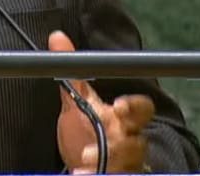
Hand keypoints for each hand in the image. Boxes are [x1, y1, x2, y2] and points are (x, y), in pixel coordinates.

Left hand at [50, 31, 153, 173]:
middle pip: (138, 142)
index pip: (142, 109)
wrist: (83, 162)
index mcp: (123, 119)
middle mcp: (129, 141)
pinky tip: (81, 175)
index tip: (118, 105)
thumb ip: (72, 75)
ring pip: (128, 165)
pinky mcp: (119, 175)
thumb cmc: (87, 129)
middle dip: (122, 144)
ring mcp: (126, 163)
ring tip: (83, 165)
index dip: (134, 106)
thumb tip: (57, 37)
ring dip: (107, 165)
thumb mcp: (78, 102)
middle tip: (98, 145)